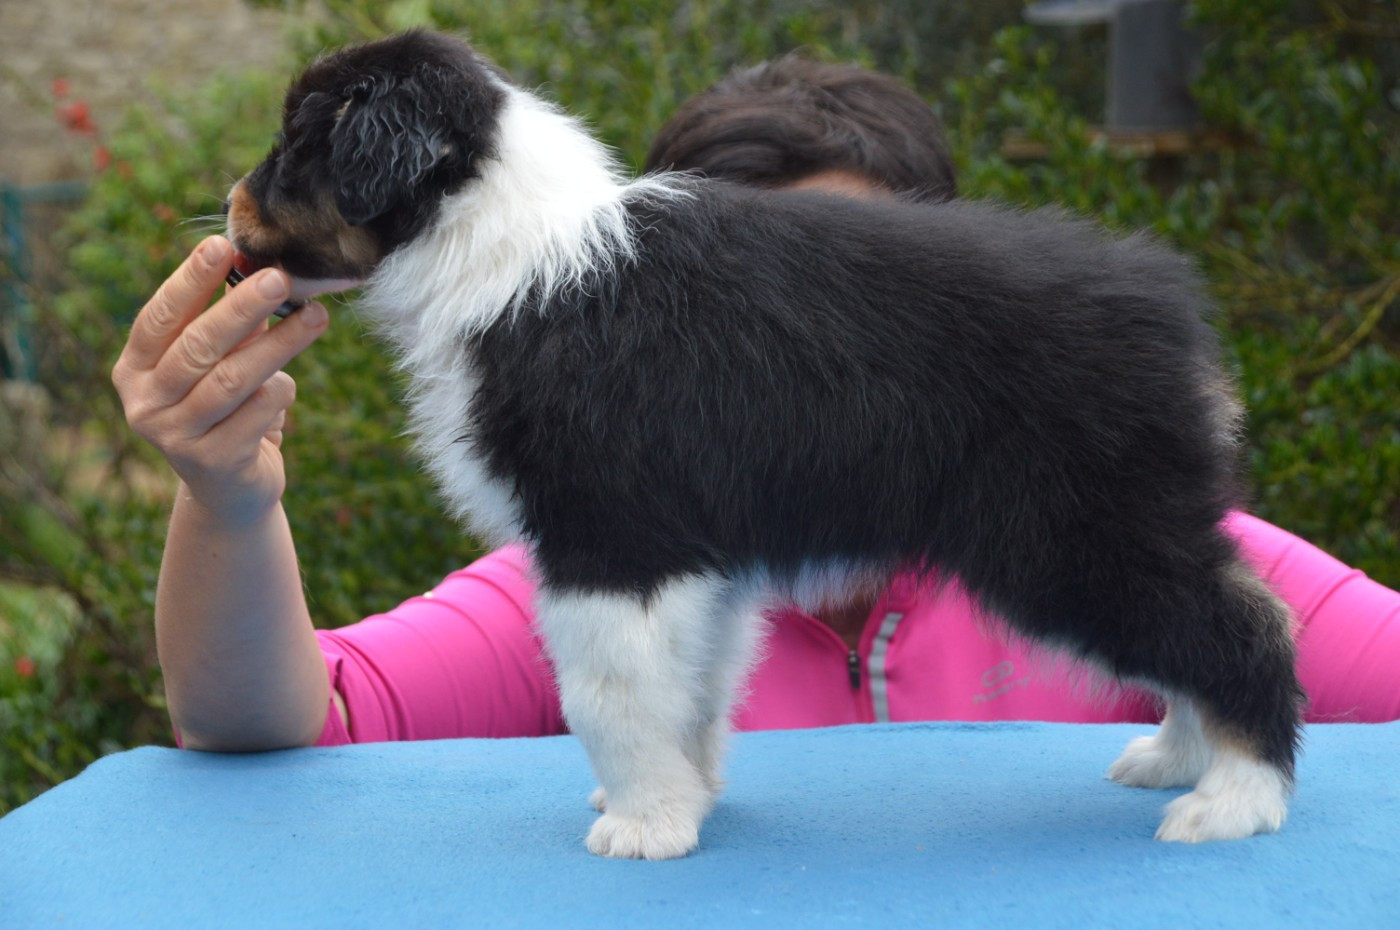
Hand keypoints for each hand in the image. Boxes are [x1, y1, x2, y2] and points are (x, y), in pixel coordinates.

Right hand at [112, 236, 329, 523]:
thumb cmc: (227, 411)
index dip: (189, 281)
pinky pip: (259, 411)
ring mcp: (175, 437)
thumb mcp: (219, 366)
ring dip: (280, 343)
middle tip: (280, 278)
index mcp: (135, 370)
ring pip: (234, 378)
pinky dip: (280, 392)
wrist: (231, 491)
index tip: (220, 246)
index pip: (160, 317)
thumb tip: (264, 269)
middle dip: (242, 307)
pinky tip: (287, 385)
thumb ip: (231, 327)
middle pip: (198, 346)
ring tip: (317, 316)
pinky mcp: (213, 461)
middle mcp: (145, 404)